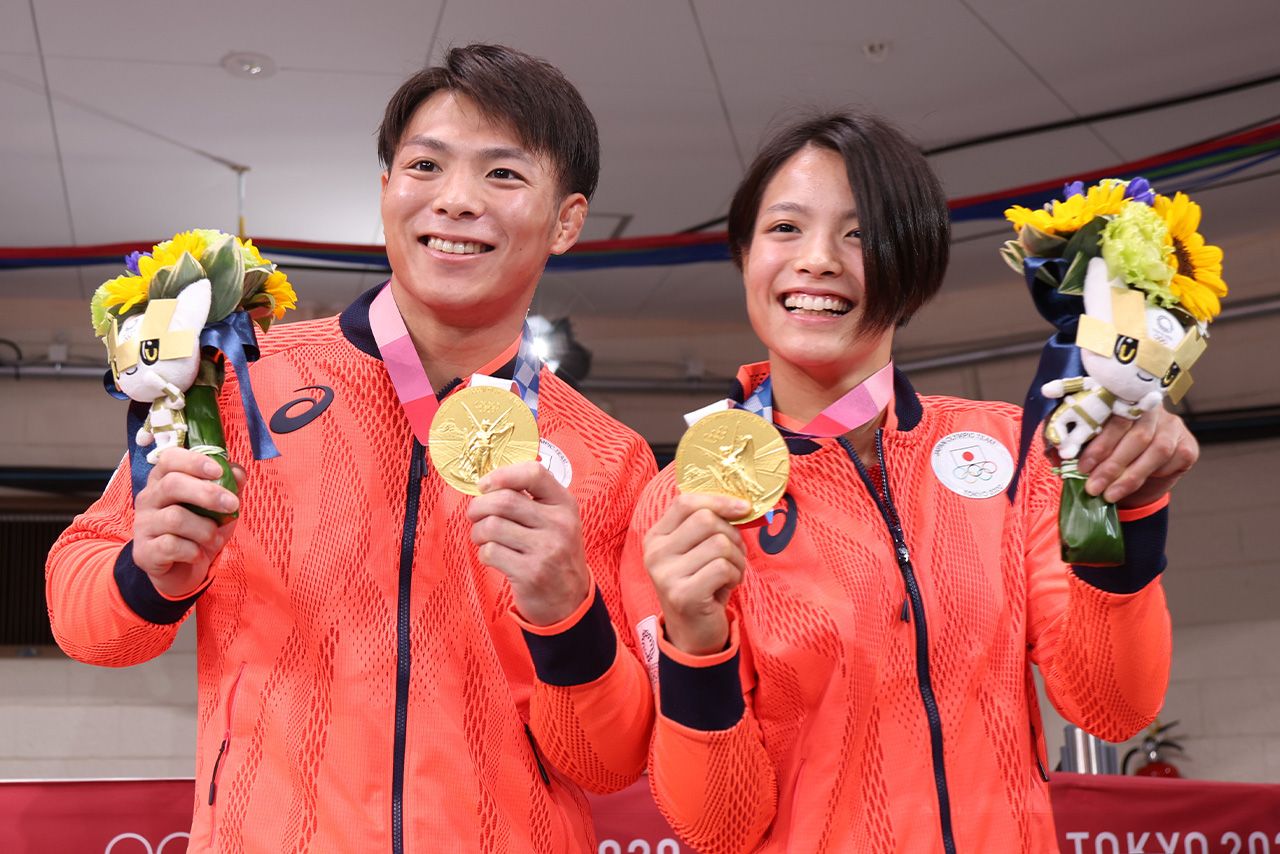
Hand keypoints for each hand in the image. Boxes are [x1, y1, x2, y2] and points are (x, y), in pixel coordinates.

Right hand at [133, 448, 242, 597]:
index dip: (194, 461)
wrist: (182, 570)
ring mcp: (143, 525)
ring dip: (205, 529)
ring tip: (215, 538)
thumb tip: (237, 472)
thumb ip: (229, 485)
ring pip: (175, 518)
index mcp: (164, 480)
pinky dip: (193, 551)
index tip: (218, 471)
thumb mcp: (220, 506)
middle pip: (172, 484)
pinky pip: (171, 546)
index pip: (169, 459)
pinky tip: (198, 554)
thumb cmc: (200, 530)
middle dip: (207, 493)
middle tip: (232, 505)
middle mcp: (148, 498)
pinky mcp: (144, 552)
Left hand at [467, 460, 589, 625]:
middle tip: (475, 516)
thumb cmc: (555, 554)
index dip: (502, 474)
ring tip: (484, 539)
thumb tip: (488, 484)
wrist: (570, 600)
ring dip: (478, 532)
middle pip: (504, 500)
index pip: (534, 473)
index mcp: (564, 504)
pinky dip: (483, 553)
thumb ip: (531, 499)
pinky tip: (493, 557)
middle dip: (478, 507)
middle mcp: (559, 524)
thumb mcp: (556, 521)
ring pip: (492, 526)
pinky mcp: (531, 573)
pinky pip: (491, 552)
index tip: (485, 485)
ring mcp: (547, 549)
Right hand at [643, 494, 749, 655]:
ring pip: (719, 544)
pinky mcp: (683, 595)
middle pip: (706, 520)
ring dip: (737, 559)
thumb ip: (709, 525)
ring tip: (730, 574)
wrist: (693, 633)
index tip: (743, 507)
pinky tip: (727, 587)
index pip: (686, 502)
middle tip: (735, 554)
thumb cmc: (702, 584)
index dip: (719, 500)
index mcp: (656, 536)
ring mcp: (666, 575)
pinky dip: (735, 576)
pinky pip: (723, 568)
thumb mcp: (698, 550)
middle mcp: (655, 553)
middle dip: (733, 535)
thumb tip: (741, 504)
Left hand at [1077, 406, 1198, 506]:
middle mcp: (1151, 408)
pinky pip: (1174, 459)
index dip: (1099, 443)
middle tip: (1093, 487)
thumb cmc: (1108, 453)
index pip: (1114, 417)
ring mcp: (1173, 424)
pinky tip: (1135, 485)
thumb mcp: (1089, 446)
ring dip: (1130, 476)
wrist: (1139, 473)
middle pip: (1136, 435)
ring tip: (1109, 495)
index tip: (1081, 466)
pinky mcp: (1188, 444)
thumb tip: (1057, 452)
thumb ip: (1077, 444)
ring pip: (1157, 449)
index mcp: (1123, 400)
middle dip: (1112, 465)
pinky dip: (1153, 474)